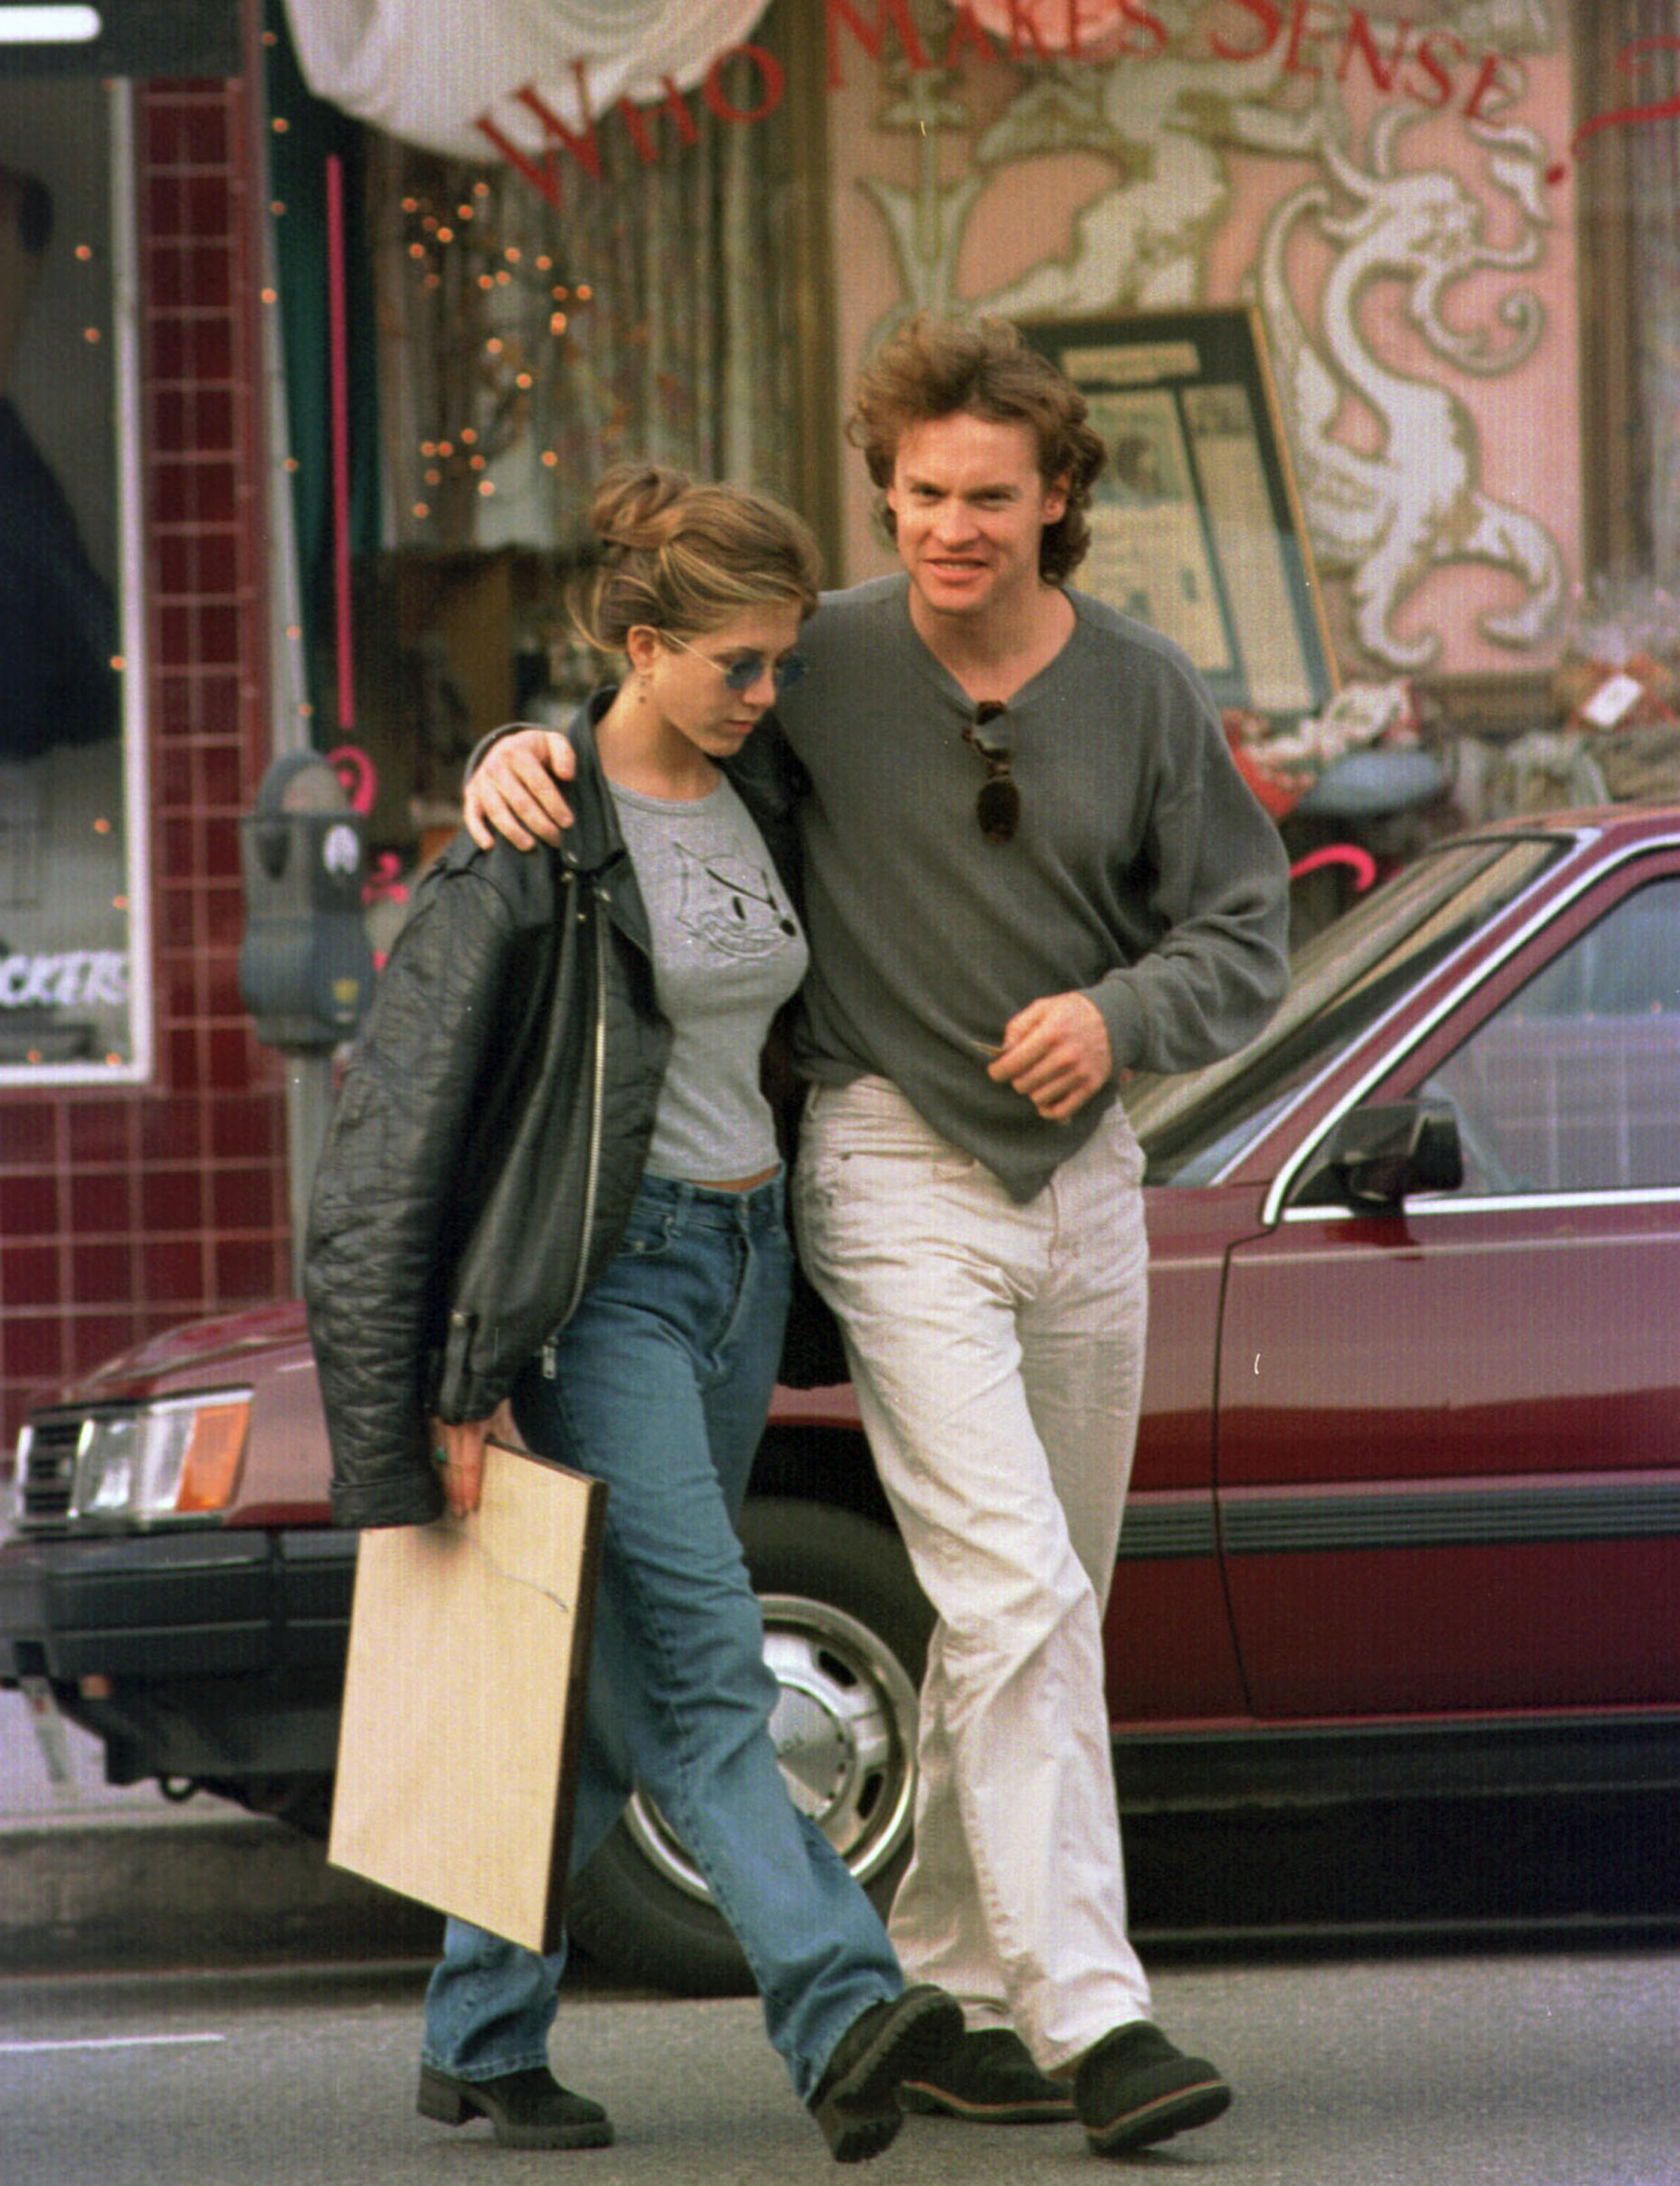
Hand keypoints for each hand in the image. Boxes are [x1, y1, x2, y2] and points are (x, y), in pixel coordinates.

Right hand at [428, 1400, 516, 1517]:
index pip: (470, 1466)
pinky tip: (441, 1479)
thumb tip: (521, 1456)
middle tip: (459, 1511)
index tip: (470, 1505)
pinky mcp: (434, 1422)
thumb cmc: (490, 1394)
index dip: (469, 1488)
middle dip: (456, 1492)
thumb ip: (506, 1438)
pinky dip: (439, 1467)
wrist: (473, 1372)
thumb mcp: (502, 1416)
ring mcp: (441, 1425)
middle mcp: (454, 1429)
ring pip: (442, 1462)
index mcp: (472, 1429)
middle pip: (453, 1469)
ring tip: (450, 1501)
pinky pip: (435, 1449)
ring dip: (446, 1483)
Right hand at [463, 730, 575, 851]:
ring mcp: (482, 781)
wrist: (507, 747)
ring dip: (513, 831)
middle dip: (540, 824)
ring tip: (531, 846)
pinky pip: (471, 814)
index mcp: (517, 753)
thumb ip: (565, 754)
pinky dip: (478, 831)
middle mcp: (496, 766)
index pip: (538, 784)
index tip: (568, 823)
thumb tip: (567, 776)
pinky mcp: (472, 794)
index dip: (554, 805)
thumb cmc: (537, 751)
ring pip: (497, 811)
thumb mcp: (553, 742)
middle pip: (520, 802)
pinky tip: (490, 846)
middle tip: (556, 839)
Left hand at [989, 993, 1113, 1121]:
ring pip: (1039, 1099)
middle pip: (1023, 1084)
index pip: (1012, 1065)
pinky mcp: (1090, 1086)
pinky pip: (1061, 1112)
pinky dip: (1048, 1109)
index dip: (998, 1071)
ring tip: (1039, 1078)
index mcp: (1050, 1034)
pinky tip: (1046, 1098)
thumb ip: (1018, 1027)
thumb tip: (1002, 1052)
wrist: (1113, 1019)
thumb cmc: (1071, 1013)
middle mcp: (1065, 1056)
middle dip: (1017, 1079)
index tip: (996, 1071)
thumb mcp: (1042, 1007)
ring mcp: (1079, 1074)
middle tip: (1023, 1070)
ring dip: (1034, 1091)